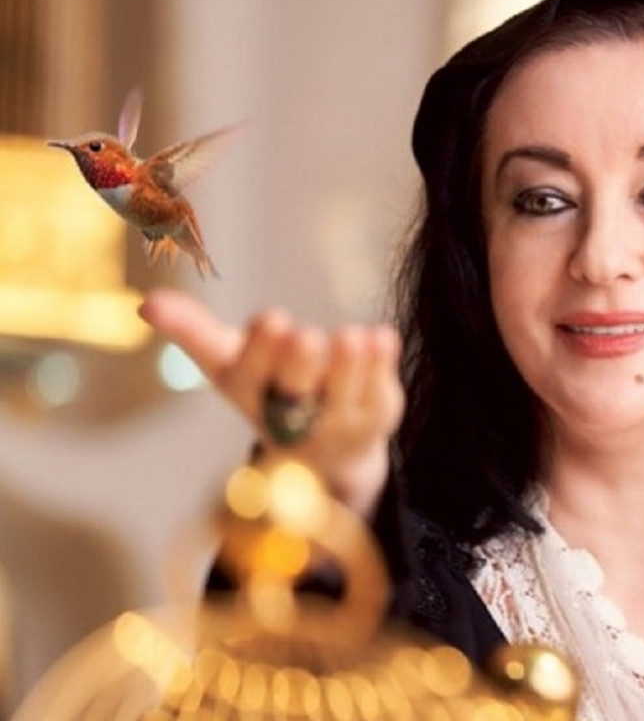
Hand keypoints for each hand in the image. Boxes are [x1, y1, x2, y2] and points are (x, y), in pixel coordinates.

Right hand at [137, 289, 403, 517]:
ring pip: (346, 395)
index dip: (261, 351)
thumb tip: (146, 304)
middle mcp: (295, 417)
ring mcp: (340, 422)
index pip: (252, 376)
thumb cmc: (268, 390)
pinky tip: (382, 337)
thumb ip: (194, 333)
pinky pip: (382, 392)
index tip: (272, 318)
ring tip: (351, 335)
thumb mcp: (229, 363)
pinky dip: (383, 367)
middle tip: (304, 334)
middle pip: (296, 393)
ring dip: (349, 365)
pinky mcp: (378, 416)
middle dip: (299, 364)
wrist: (324, 452)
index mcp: (252, 397)